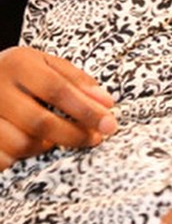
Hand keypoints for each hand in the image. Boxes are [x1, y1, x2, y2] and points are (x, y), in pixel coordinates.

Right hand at [0, 46, 117, 168]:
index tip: (110, 124)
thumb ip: (77, 81)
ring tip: (57, 137)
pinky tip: (30, 144)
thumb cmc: (18, 73)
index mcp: (18, 63)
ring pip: (22, 144)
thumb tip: (107, 103)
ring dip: (47, 145)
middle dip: (74, 134)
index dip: (87, 110)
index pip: (58, 90)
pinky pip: (3, 159)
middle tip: (96, 139)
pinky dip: (21, 157)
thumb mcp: (45, 64)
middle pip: (41, 122)